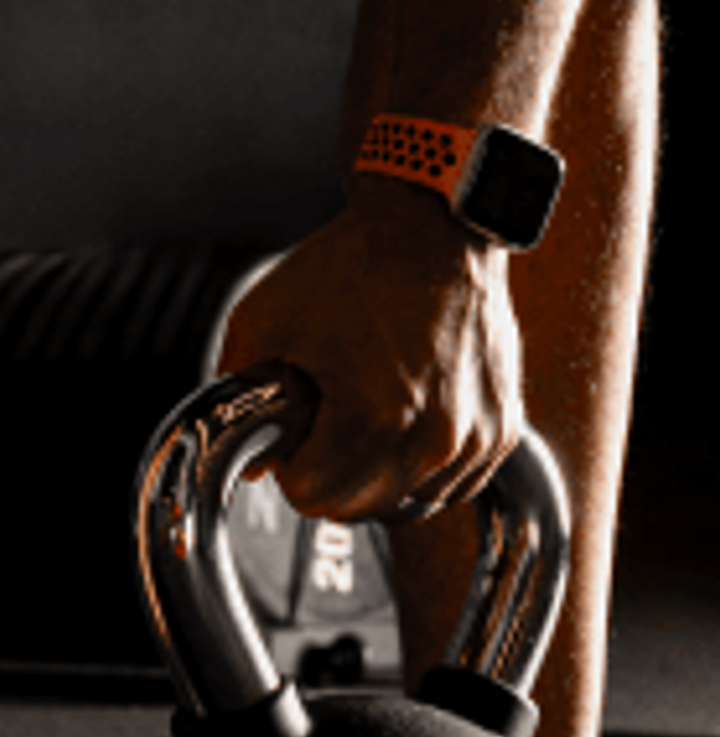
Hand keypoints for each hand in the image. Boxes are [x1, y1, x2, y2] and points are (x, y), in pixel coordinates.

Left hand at [215, 184, 523, 521]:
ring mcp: (474, 438)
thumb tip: (247, 460)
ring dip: (378, 475)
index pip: (312, 498)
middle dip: (331, 474)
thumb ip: (236, 396)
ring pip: (406, 505)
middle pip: (357, 509)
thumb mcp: (263, 320)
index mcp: (375, 420)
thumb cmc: (354, 266)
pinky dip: (422, 467)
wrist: (434, 227)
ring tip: (369, 415)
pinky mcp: (500, 430)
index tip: (297, 427)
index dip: (291, 463)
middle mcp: (434, 439)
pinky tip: (405, 423)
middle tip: (327, 420)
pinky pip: (450, 485)